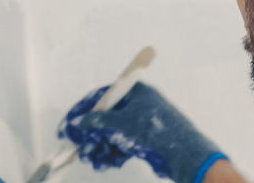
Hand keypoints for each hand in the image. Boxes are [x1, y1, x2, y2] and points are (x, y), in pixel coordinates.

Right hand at [58, 82, 226, 182]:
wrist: (185, 154)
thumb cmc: (156, 131)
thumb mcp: (121, 124)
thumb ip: (97, 122)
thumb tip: (78, 121)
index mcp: (134, 91)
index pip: (101, 96)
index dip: (82, 110)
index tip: (67, 125)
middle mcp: (137, 104)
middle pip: (105, 117)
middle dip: (91, 134)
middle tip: (78, 147)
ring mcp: (142, 123)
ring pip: (112, 134)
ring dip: (100, 147)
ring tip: (93, 160)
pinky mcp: (145, 139)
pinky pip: (122, 144)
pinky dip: (113, 153)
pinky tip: (107, 163)